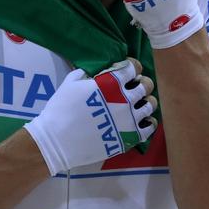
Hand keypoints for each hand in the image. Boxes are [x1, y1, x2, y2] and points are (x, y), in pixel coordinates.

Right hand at [24, 59, 156, 175]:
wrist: (57, 141)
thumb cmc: (60, 110)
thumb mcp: (70, 83)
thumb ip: (86, 74)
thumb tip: (96, 72)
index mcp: (111, 83)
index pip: (133, 67)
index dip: (132, 66)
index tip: (128, 70)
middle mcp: (125, 99)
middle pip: (146, 85)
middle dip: (141, 83)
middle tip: (135, 87)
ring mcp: (129, 119)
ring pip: (151, 105)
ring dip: (146, 101)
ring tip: (139, 104)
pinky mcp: (130, 137)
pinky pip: (149, 127)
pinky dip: (148, 122)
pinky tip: (141, 121)